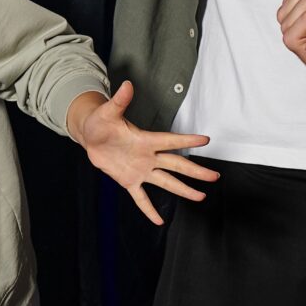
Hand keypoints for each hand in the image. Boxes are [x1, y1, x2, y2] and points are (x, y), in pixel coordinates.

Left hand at [69, 83, 217, 226]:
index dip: (187, 139)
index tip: (206, 139)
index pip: (170, 140)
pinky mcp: (129, 181)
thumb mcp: (107, 112)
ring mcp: (140, 170)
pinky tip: (159, 221)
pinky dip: (149, 209)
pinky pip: (141, 198)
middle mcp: (147, 156)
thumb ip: (119, 101)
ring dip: (183, 189)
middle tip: (214, 176)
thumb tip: (127, 84)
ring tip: (200, 196)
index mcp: (145, 139)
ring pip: (166, 182)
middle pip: (175, 164)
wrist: (91, 137)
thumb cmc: (101, 121)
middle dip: (194, 171)